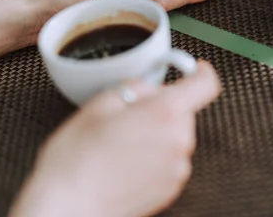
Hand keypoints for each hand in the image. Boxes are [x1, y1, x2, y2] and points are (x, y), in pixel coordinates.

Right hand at [10, 61, 220, 216]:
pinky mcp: (170, 189)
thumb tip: (149, 88)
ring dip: (158, 133)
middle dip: (162, 108)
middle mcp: (178, 142)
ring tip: (121, 145)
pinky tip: (125, 162)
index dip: (201, 73)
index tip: (195, 70)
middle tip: (129, 115)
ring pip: (176, 136)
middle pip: (184, 112)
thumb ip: (135, 87)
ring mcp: (176, 169)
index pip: (204, 85)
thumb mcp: (100, 103)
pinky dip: (154, 156)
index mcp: (165, 114)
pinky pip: (169, 160)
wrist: (68, 207)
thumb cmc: (77, 160)